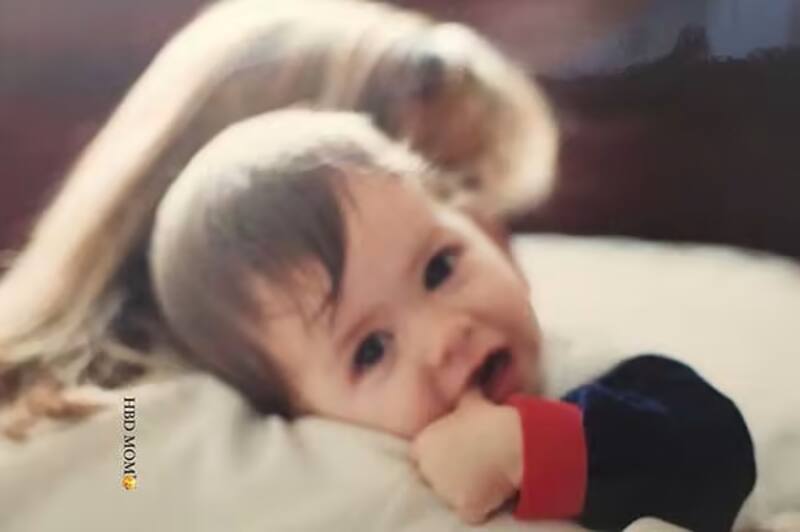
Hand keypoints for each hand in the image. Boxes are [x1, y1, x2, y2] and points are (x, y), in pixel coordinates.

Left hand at [411, 389, 522, 523]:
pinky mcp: (465, 508)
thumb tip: (463, 383)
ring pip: (450, 497)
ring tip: (483, 477)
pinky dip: (480, 507)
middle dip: (446, 475)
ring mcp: (445, 492)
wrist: (511, 440)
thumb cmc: (489, 417)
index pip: (420, 456)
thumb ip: (458, 396)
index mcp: (422, 445)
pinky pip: (470, 512)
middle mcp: (427, 470)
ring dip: (462, 491)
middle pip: (431, 479)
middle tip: (469, 465)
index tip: (454, 452)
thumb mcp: (469, 400)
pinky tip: (491, 491)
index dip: (437, 456)